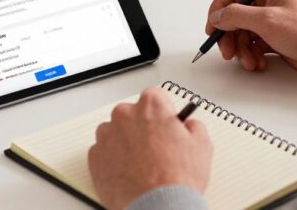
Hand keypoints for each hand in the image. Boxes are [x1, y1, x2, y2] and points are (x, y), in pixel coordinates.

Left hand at [88, 88, 211, 209]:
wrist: (157, 206)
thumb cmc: (176, 179)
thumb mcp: (202, 146)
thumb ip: (193, 126)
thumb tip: (188, 125)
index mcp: (151, 106)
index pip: (155, 96)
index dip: (162, 112)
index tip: (165, 123)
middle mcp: (125, 115)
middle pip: (132, 113)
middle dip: (142, 127)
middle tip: (156, 148)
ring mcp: (107, 135)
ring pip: (115, 132)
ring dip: (125, 142)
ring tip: (142, 164)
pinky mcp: (95, 156)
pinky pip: (104, 152)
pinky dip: (113, 159)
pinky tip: (129, 172)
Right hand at [206, 0, 296, 80]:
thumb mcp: (267, 20)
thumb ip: (236, 15)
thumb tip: (218, 16)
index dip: (219, 5)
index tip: (213, 24)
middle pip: (234, 12)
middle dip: (229, 33)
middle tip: (226, 50)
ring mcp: (273, 18)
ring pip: (242, 30)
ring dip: (240, 48)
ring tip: (247, 60)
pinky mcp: (276, 36)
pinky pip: (253, 43)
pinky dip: (251, 54)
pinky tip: (258, 62)